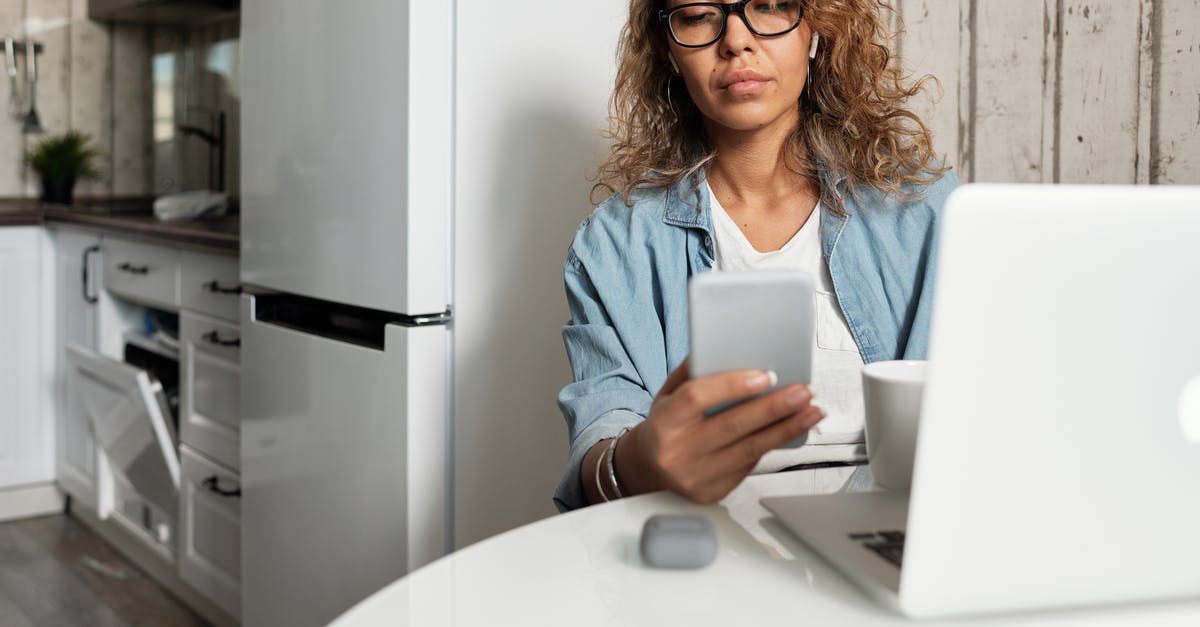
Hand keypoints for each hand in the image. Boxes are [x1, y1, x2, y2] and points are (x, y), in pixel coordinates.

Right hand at [616, 358, 823, 503]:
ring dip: (785, 429)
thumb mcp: (668, 394)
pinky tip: (791, 430)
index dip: (732, 385)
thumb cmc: (666, 425)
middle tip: (801, 392)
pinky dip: (772, 445)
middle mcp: (677, 452)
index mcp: (664, 422)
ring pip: (749, 451)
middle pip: (731, 426)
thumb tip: (729, 350)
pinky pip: (749, 466)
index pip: (696, 398)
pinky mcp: (712, 492)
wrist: (649, 468)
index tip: (765, 376)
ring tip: (810, 412)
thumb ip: (694, 373)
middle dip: (773, 408)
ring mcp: (695, 476)